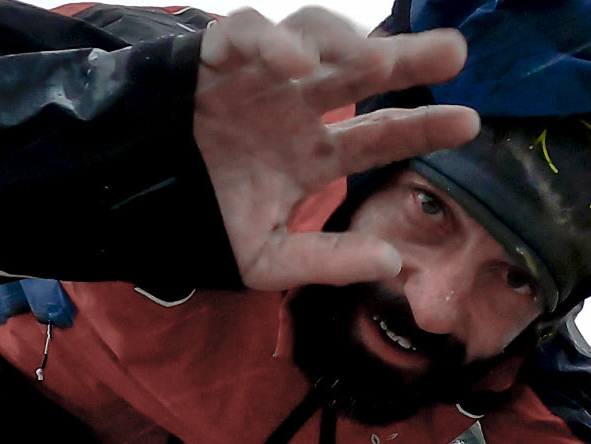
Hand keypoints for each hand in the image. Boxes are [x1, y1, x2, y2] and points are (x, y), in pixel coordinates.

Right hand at [195, 8, 479, 291]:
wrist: (121, 205)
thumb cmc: (196, 224)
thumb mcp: (263, 258)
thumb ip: (325, 261)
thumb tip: (394, 262)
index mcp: (312, 154)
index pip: (380, 135)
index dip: (423, 127)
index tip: (468, 123)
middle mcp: (294, 108)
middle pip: (361, 72)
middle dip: (409, 59)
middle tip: (453, 53)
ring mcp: (257, 79)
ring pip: (312, 37)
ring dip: (345, 41)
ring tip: (373, 59)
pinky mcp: (214, 58)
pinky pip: (246, 33)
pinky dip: (271, 39)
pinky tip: (295, 61)